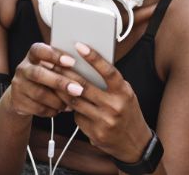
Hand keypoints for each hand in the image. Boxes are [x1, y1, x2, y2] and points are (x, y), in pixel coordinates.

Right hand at [8, 42, 82, 117]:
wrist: (24, 95)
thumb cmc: (47, 76)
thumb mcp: (52, 66)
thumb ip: (63, 64)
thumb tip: (88, 63)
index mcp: (33, 55)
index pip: (39, 50)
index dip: (54, 55)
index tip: (72, 62)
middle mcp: (23, 68)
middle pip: (38, 74)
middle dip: (60, 82)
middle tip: (79, 89)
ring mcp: (18, 86)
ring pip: (39, 94)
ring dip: (59, 100)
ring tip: (73, 103)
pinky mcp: (18, 102)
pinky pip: (37, 108)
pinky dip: (52, 110)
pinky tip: (62, 109)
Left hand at [54, 42, 151, 163]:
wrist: (135, 143)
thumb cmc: (128, 113)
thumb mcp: (126, 95)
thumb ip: (110, 84)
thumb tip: (87, 68)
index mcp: (124, 92)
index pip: (108, 71)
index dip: (93, 57)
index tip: (79, 46)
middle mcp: (115, 106)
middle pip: (84, 86)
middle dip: (67, 73)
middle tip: (54, 62)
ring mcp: (104, 121)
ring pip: (75, 102)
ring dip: (62, 90)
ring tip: (54, 79)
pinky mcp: (95, 133)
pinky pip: (77, 117)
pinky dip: (72, 109)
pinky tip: (70, 105)